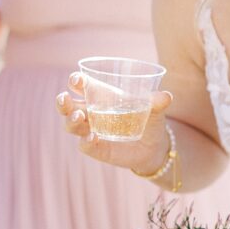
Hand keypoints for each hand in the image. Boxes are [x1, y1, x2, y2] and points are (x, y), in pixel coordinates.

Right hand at [56, 73, 172, 172]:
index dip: (75, 81)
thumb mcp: (155, 109)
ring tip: (79, 117)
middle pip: (68, 106)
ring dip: (71, 120)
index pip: (82, 86)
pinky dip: (86, 141)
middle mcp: (91, 113)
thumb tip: (166, 96)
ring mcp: (91, 131)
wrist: (154, 146)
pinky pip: (85, 145)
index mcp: (101, 96)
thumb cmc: (150, 119)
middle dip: (63, 102)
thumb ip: (157, 101)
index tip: (75, 79)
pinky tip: (92, 137)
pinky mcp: (97, 149)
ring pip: (71, 125)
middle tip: (64, 98)